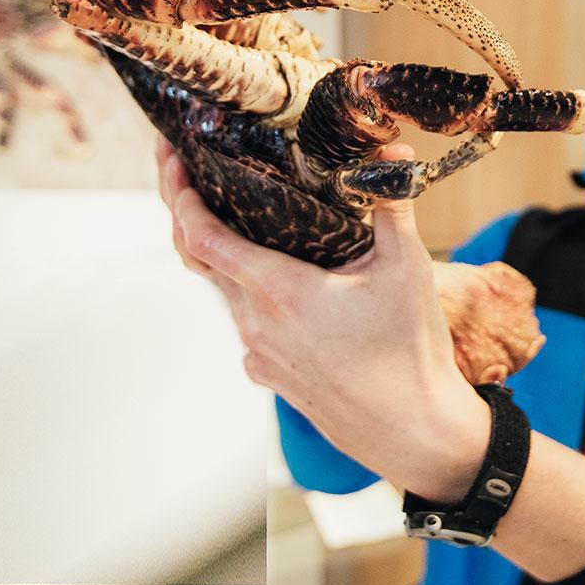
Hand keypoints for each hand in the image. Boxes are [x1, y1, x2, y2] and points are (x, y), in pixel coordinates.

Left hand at [156, 135, 490, 501]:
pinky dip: (248, 291)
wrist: (414, 431)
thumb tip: (396, 152)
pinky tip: (279, 276)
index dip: (179, 194)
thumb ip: (391, 204)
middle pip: (200, 260)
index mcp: (279, 291)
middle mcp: (256, 324)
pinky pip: (247, 324)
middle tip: (186, 168)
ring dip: (220, 251)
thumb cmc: (409, 352)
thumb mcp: (407, 268)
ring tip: (235, 213)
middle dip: (187, 210)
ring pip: (224, 292)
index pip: (203, 237)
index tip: (171, 159)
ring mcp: (259, 354)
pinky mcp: (271, 375)